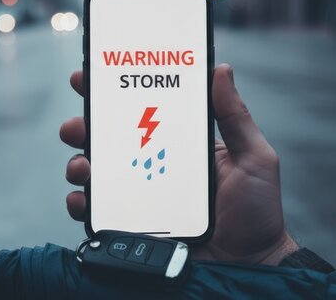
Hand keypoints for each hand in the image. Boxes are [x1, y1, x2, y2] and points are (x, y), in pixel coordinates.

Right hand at [60, 64, 297, 264]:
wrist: (250, 265)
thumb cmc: (257, 211)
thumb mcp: (253, 157)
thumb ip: (236, 116)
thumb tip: (221, 70)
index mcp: (180, 145)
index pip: (143, 111)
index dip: (114, 92)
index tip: (92, 75)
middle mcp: (155, 167)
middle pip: (110, 140)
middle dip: (85, 126)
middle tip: (78, 125)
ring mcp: (141, 197)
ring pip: (97, 174)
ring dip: (79, 163)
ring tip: (82, 166)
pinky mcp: (132, 226)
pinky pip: (98, 212)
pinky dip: (81, 203)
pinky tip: (82, 199)